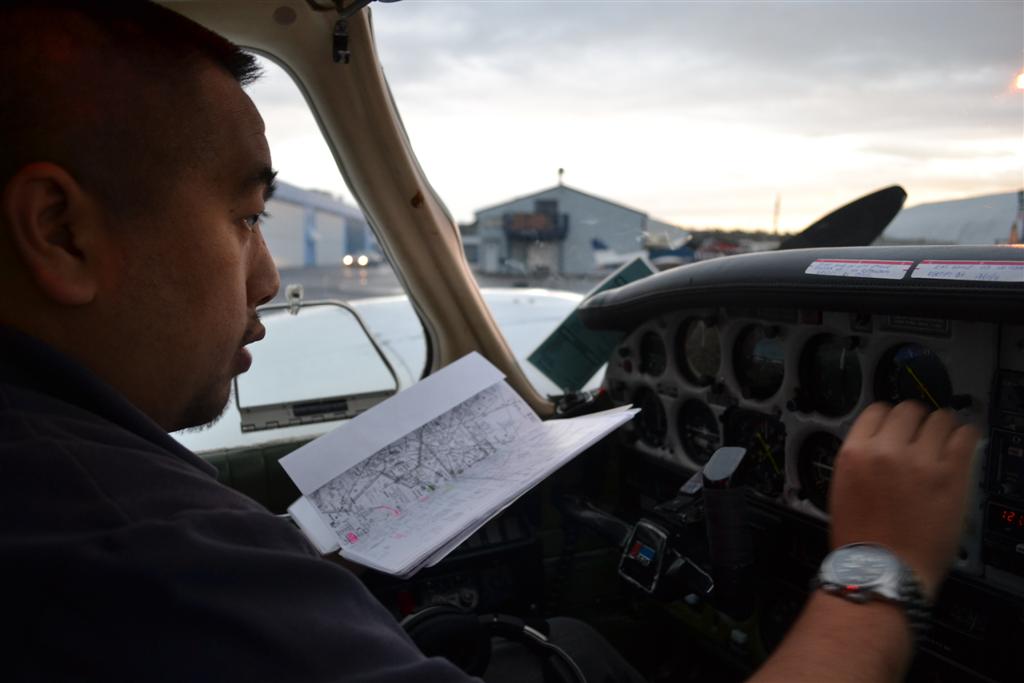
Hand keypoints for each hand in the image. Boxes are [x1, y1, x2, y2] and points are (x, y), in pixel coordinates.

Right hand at [829, 401, 979, 597]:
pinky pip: (965, 436)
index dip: (889, 419)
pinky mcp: (950, 475)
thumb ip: (862, 461)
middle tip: (922, 437)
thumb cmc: (861, 541)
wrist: (883, 572)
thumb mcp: (843, 490)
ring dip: (942, 428)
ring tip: (944, 442)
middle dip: (916, 422)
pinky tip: (962, 444)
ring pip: (939, 418)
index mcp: (854, 453)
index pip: (876, 411)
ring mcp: (920, 461)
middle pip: (908, 409)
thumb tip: (882, 446)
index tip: (898, 428)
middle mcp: (886, 451)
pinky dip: (965, 436)